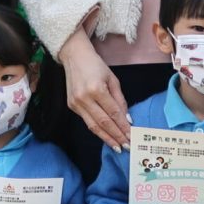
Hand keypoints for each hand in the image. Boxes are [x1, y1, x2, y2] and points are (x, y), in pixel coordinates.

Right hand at [59, 29, 128, 151]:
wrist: (74, 57)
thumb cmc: (96, 66)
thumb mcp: (113, 79)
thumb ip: (120, 100)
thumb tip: (127, 119)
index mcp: (97, 89)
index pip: (113, 113)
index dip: (123, 126)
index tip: (132, 136)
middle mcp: (84, 98)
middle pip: (103, 122)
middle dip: (116, 136)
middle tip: (126, 146)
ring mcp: (76, 103)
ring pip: (93, 126)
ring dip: (106, 138)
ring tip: (117, 147)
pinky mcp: (71, 106)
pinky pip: (87, 121)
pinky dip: (97, 130)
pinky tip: (106, 136)